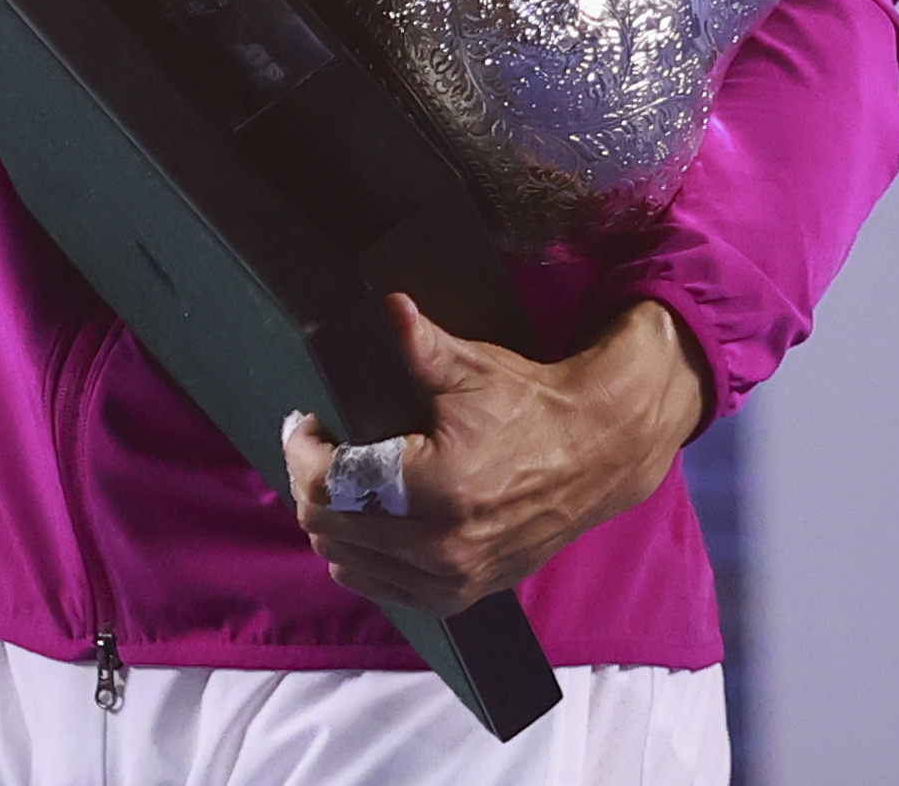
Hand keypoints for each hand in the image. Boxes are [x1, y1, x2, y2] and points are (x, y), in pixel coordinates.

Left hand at [280, 297, 706, 620]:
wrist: (597, 454)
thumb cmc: (532, 406)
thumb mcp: (474, 367)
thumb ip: (419, 343)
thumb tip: (387, 305)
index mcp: (438, 486)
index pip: (331, 484)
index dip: (301, 450)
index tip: (304, 423)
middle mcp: (442, 544)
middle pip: (329, 527)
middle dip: (309, 483)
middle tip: (316, 448)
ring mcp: (454, 577)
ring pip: (348, 564)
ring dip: (331, 523)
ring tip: (339, 483)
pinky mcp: (465, 593)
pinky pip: (387, 590)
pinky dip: (363, 560)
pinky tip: (365, 525)